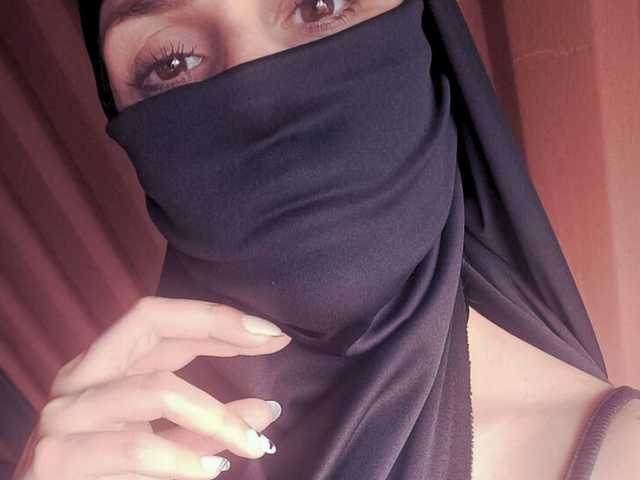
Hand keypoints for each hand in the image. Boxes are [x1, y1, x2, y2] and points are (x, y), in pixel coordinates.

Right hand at [12, 296, 291, 479]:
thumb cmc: (107, 478)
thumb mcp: (162, 443)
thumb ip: (206, 425)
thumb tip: (268, 409)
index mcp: (100, 369)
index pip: (159, 319)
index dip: (217, 318)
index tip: (272, 333)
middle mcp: (78, 380)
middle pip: (150, 322)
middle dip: (218, 327)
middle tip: (273, 340)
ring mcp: (64, 417)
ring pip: (158, 390)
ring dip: (218, 417)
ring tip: (252, 444)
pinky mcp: (57, 460)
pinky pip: (138, 448)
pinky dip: (184, 461)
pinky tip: (210, 471)